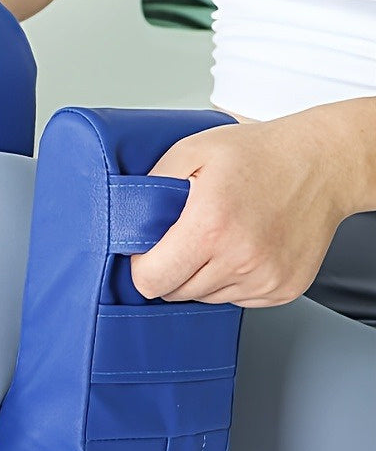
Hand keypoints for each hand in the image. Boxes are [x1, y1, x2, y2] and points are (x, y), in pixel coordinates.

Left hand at [130, 108, 359, 307]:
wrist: (322, 162)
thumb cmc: (258, 153)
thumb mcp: (191, 151)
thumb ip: (152, 185)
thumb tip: (128, 215)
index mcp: (210, 226)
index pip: (152, 280)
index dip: (143, 266)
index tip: (149, 249)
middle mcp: (240, 259)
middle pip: (175, 292)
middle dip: (171, 268)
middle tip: (187, 235)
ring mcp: (265, 278)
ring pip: (205, 297)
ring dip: (202, 274)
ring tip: (220, 235)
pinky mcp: (283, 289)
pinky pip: (236, 299)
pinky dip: (231, 279)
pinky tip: (242, 246)